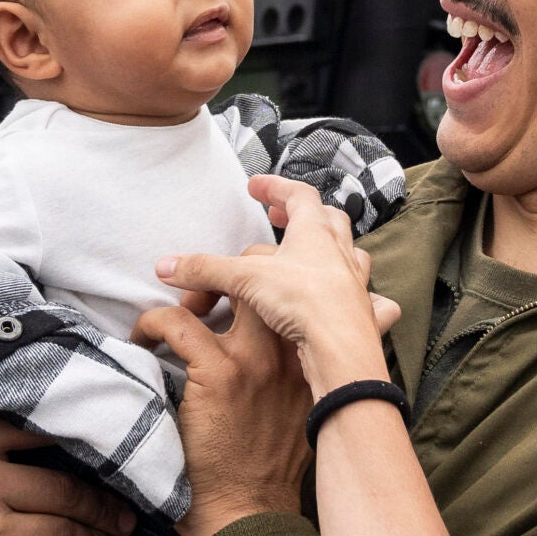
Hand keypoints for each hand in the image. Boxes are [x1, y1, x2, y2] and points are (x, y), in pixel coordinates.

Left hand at [134, 281, 315, 535]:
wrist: (248, 516)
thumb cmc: (268, 474)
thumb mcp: (305, 420)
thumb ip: (301, 381)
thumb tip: (280, 361)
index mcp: (312, 365)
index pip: (302, 297)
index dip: (270, 284)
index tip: (239, 299)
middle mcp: (292, 355)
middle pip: (270, 278)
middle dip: (237, 272)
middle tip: (208, 296)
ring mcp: (255, 362)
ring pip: (228, 287)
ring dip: (196, 289)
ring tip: (178, 312)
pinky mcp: (218, 373)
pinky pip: (177, 323)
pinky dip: (153, 324)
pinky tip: (142, 341)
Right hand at [157, 176, 398, 394]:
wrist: (342, 349)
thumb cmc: (303, 303)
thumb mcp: (244, 279)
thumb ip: (204, 270)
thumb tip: (165, 266)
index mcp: (315, 233)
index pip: (298, 194)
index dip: (275, 186)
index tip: (254, 186)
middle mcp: (341, 253)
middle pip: (329, 219)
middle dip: (304, 214)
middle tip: (281, 217)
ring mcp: (357, 284)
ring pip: (351, 255)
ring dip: (334, 250)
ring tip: (315, 256)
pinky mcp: (365, 315)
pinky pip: (372, 300)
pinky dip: (362, 298)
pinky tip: (357, 303)